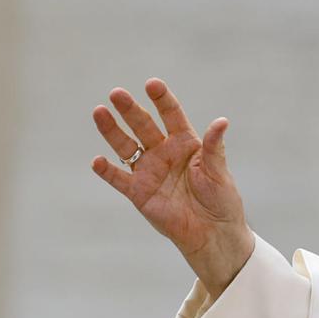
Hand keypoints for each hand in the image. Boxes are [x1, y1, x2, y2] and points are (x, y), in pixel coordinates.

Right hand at [91, 78, 253, 293]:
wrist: (212, 233)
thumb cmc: (220, 200)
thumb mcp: (218, 172)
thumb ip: (214, 148)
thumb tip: (221, 121)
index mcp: (185, 142)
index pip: (171, 114)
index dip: (161, 99)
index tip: (152, 84)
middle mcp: (163, 152)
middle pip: (143, 125)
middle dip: (130, 109)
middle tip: (116, 94)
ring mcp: (149, 171)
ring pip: (126, 146)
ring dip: (112, 131)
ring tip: (99, 113)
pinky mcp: (138, 192)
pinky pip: (119, 179)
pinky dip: (107, 170)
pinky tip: (97, 161)